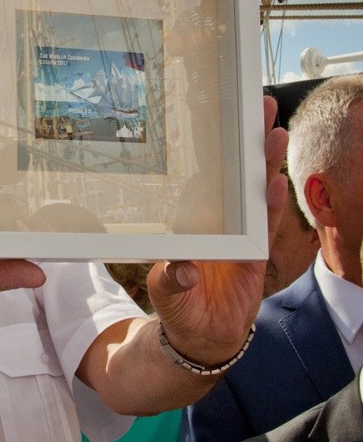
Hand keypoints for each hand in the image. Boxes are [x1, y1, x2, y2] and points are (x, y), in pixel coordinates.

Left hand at [147, 96, 288, 365]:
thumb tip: (183, 269)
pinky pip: (267, 225)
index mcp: (191, 220)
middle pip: (235, 175)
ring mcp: (240, 234)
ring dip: (265, 163)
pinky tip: (278, 180)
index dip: (212, 148)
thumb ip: (171, 279)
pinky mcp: (257, 253)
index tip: (216, 115)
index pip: (203, 177)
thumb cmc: (177, 304)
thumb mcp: (164, 290)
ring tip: (274, 132)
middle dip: (247, 142)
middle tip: (257, 105)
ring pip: (255, 192)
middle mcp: (218, 221)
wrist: (201, 336)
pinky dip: (273, 204)